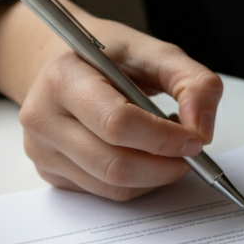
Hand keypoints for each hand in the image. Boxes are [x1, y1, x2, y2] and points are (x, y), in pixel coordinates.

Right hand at [0, 0, 222, 199]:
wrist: (62, 62)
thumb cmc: (107, 55)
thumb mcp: (154, 51)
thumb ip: (192, 82)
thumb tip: (202, 129)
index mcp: (63, 77)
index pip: (116, 123)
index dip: (163, 138)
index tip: (195, 140)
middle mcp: (43, 117)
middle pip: (113, 164)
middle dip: (164, 166)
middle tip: (190, 154)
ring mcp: (42, 150)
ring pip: (112, 186)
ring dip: (154, 176)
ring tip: (167, 149)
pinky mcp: (50, 172)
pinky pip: (104, 192)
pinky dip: (136, 182)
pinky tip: (141, 155)